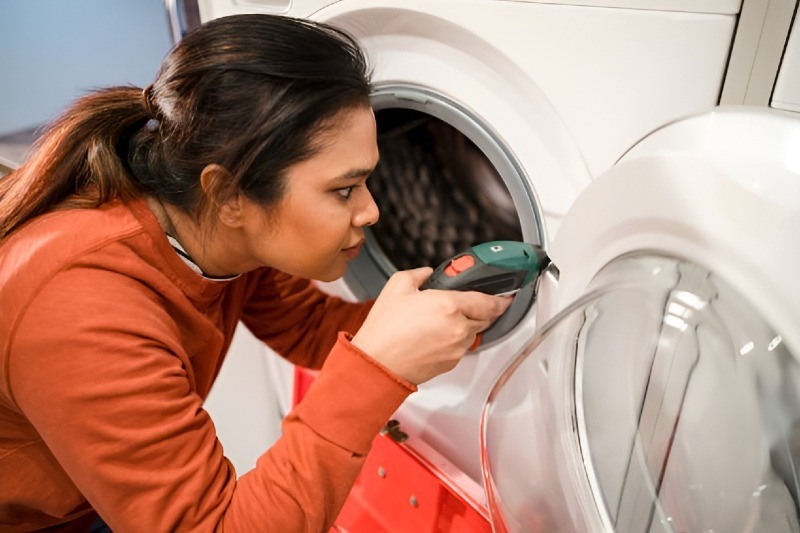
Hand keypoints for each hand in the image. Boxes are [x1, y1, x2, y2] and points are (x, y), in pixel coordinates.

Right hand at [351, 267, 511, 384]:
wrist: (377, 363)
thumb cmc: (385, 330)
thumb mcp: (397, 286)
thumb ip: (419, 274)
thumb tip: (427, 273)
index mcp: (449, 305)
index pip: (489, 301)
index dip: (501, 298)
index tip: (506, 295)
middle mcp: (458, 328)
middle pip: (486, 317)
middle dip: (481, 309)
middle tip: (468, 303)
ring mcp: (457, 348)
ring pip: (474, 332)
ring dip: (466, 324)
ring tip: (441, 320)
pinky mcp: (452, 363)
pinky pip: (461, 347)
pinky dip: (455, 339)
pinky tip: (434, 335)